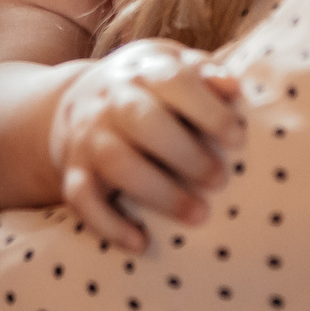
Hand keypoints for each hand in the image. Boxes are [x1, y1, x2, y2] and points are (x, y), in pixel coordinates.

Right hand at [48, 40, 245, 252]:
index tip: (237, 140)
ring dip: (160, 193)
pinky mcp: (72, 171)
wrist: (78, 100)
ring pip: (117, 163)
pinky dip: (109, 224)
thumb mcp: (174, 67)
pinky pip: (82, 200)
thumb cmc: (148, 89)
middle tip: (221, 181)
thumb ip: (206, 74)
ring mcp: (88, 136)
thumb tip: (233, 89)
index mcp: (144, 70)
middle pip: (143, 121)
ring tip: (199, 215)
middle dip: (186, 154)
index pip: (174, 82)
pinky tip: (141, 243)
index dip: (208, 111)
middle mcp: (111, 100)